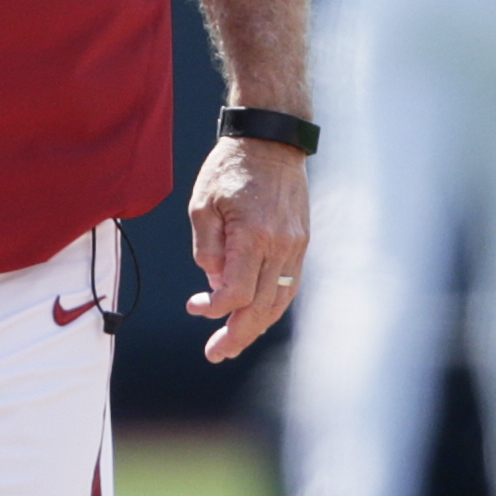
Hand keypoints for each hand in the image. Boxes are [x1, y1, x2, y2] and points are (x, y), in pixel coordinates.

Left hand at [185, 135, 308, 362]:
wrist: (272, 141)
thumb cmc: (230, 168)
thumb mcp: (202, 204)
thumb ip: (207, 248)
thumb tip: (214, 284)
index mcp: (253, 236)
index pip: (236, 292)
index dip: (213, 308)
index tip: (193, 306)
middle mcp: (281, 246)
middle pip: (261, 306)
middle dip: (238, 335)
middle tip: (216, 354)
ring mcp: (296, 246)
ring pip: (280, 301)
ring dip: (257, 327)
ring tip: (233, 344)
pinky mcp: (301, 243)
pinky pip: (289, 285)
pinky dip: (272, 306)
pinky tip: (255, 317)